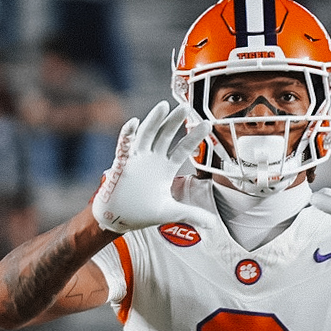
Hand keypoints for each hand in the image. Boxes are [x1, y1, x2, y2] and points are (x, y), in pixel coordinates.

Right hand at [91, 101, 198, 233]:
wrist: (118, 219)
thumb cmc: (141, 212)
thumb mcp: (169, 212)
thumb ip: (191, 214)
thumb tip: (213, 224)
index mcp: (165, 168)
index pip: (182, 148)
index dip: (194, 136)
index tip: (208, 124)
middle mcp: (152, 159)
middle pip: (165, 135)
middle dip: (175, 121)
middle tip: (186, 106)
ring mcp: (137, 159)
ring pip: (146, 135)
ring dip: (154, 121)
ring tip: (163, 106)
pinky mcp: (122, 164)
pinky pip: (124, 146)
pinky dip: (128, 135)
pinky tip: (134, 123)